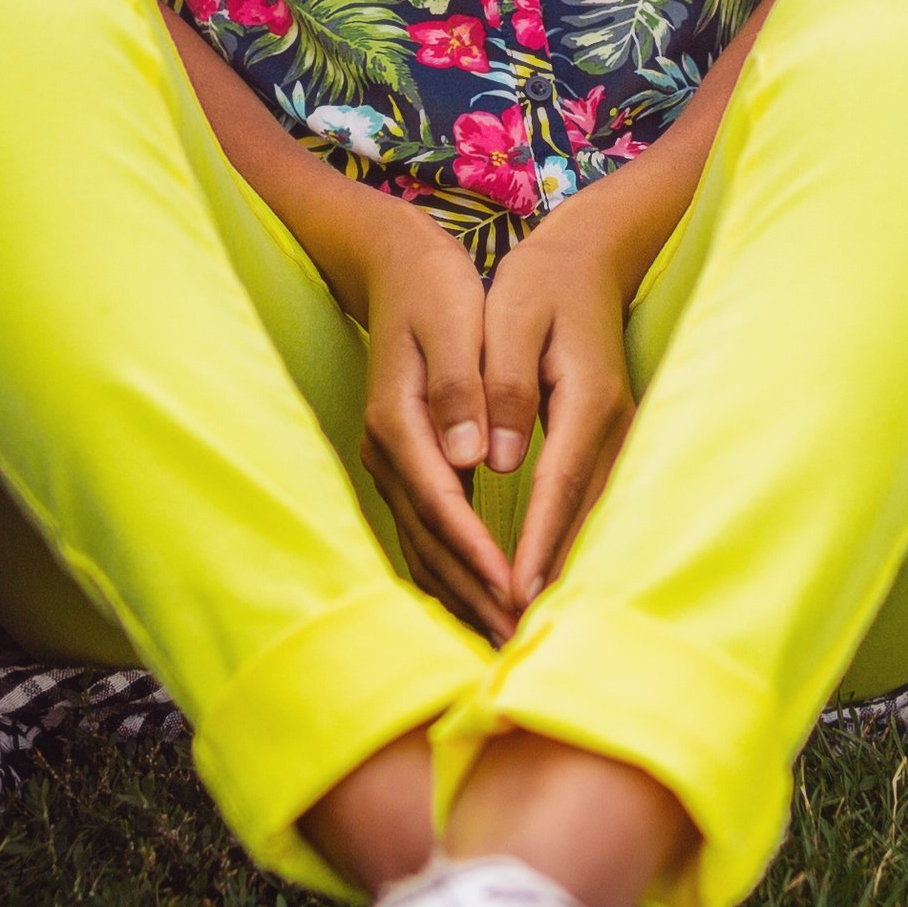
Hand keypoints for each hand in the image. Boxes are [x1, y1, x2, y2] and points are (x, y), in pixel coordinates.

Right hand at [323, 198, 517, 636]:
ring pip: (423, 547)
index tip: (517, 593)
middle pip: (431, 540)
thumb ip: (460, 386)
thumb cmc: (435, 287)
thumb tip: (470, 456)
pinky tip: (478, 603)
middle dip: (475, 594)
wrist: (394, 264)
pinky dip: (449, 575)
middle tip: (520, 642)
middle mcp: (387, 449)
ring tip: (505, 639)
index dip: (480, 554)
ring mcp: (389, 462)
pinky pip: (423, 535)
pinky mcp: (402, 465)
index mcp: (400, 419)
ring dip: (462, 596)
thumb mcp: (452, 319)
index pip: (444, 504)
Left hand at [476, 204, 642, 617]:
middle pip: (583, 518)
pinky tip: (544, 580)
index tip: (516, 591)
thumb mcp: (510, 317)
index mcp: (586, 399)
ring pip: (592, 519)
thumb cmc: (540, 284)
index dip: (537, 543)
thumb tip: (495, 460)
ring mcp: (618, 438)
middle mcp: (612, 427)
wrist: (589, 258)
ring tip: (526, 625)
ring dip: (563, 571)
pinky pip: (589, 507)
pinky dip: (567, 546)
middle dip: (551, 578)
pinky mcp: (609, 443)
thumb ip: (501, 385)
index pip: (557, 486)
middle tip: (517, 635)